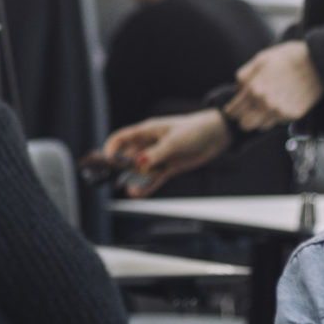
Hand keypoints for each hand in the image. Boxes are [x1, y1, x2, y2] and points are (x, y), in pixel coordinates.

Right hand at [99, 110, 229, 195]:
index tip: (107, 163)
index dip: (110, 150)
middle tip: (117, 181)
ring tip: (132, 191)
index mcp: (146, 131)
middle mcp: (149, 144)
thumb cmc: (195, 130)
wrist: (216, 135)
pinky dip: (147, 185)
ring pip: (140, 170)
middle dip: (121, 169)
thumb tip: (139, 163)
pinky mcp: (168, 166)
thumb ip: (156, 154)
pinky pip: (153, 178)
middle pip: (128, 157)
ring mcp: (158, 156)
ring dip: (135, 180)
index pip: (120, 139)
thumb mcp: (174, 142)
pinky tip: (139, 194)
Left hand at [226, 41, 322, 130]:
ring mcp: (280, 112)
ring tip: (264, 106)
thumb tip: (238, 90)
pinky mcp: (293, 115)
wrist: (317, 62)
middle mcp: (265, 104)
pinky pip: (277, 122)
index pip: (233, 111)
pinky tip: (279, 103)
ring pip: (260, 127)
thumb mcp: (260, 59)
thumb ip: (244, 76)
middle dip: (243, 117)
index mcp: (254, 89)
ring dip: (259, 119)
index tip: (233, 109)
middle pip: (244, 124)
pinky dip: (274, 116)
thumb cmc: (287, 57)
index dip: (231, 110)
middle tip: (248, 109)